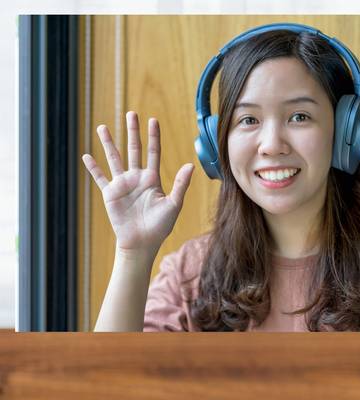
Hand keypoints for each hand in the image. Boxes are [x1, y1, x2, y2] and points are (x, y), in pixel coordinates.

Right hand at [82, 111, 193, 257]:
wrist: (142, 242)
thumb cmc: (160, 226)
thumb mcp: (173, 204)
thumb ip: (180, 184)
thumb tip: (190, 165)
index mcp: (152, 179)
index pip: (153, 152)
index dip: (153, 137)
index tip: (153, 120)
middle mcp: (136, 178)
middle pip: (134, 150)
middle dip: (133, 132)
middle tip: (131, 114)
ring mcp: (122, 184)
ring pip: (114, 158)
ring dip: (109, 143)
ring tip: (103, 127)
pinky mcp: (110, 193)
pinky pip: (100, 177)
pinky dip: (93, 167)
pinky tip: (87, 155)